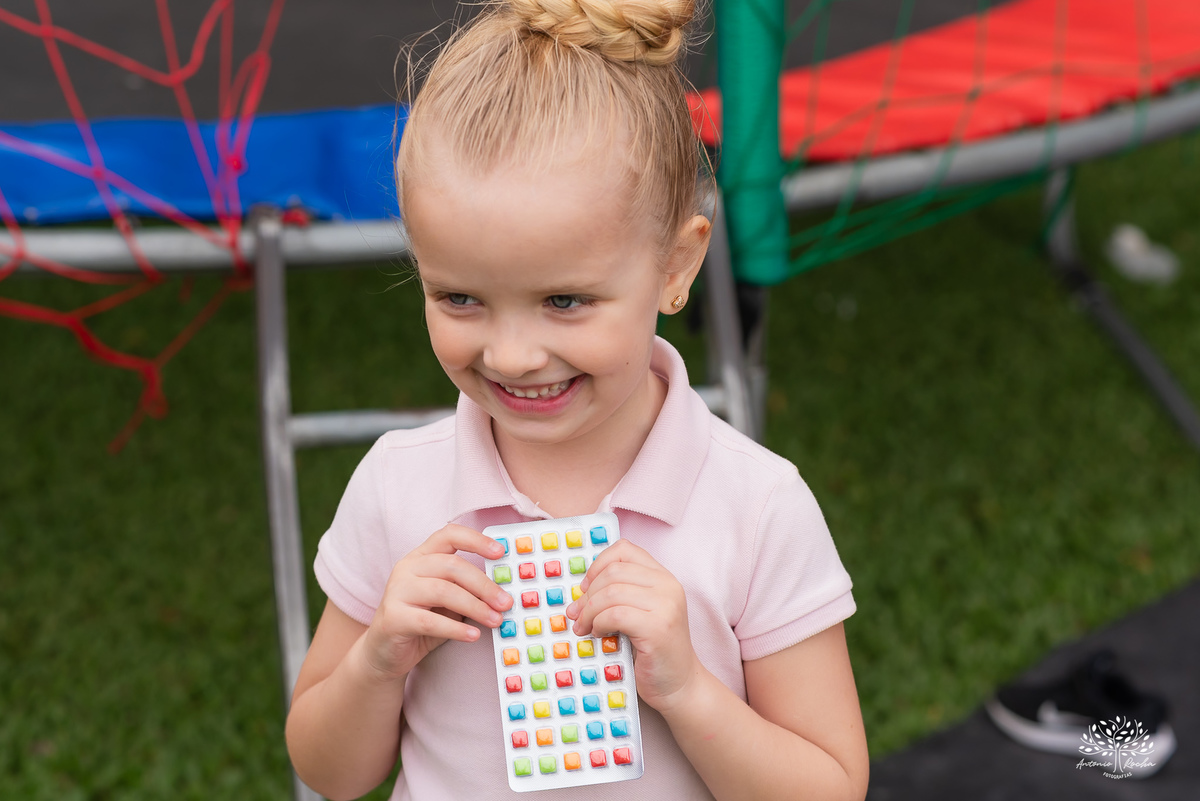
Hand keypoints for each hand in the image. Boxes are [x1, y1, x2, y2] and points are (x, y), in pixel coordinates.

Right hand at [360, 524, 510, 681]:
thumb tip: (502, 591)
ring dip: (475, 607)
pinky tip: (473, 635)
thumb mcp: (448, 602)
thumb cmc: (422, 623)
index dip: (476, 540)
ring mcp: (397, 591)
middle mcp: (407, 568)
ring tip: (495, 620)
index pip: (449, 535)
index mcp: (421, 557)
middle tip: (505, 602)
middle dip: (484, 584)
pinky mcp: (393, 617)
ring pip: (443, 591)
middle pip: (451, 566)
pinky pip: (430, 620)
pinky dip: (456, 629)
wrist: (385, 654)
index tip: (501, 552)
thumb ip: (468, 590)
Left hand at [564, 538, 699, 711]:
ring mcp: (666, 605)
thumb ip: (620, 593)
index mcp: (663, 576)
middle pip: (613, 572)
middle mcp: (668, 585)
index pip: (624, 550)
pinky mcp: (658, 627)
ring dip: (589, 611)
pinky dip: (599, 623)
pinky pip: (615, 614)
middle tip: (576, 614)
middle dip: (587, 594)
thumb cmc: (652, 650)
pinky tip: (599, 634)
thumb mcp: (639, 612)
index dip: (598, 565)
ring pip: (611, 592)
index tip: (585, 588)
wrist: (679, 685)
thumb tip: (579, 590)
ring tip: (584, 627)